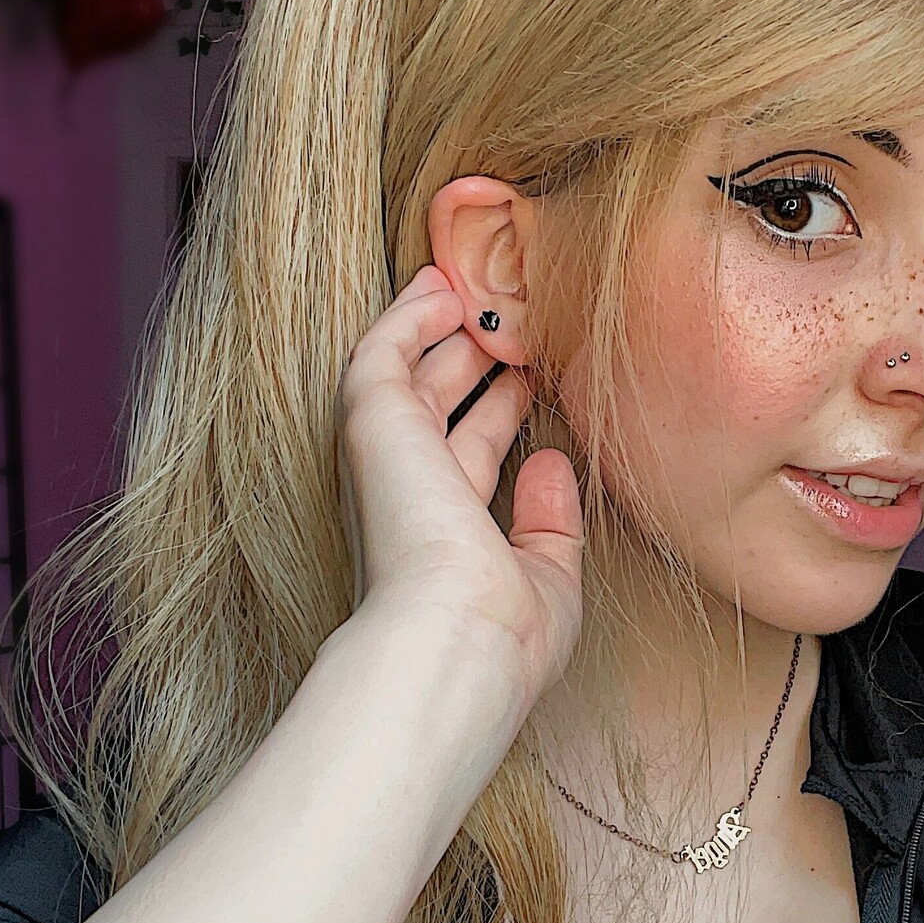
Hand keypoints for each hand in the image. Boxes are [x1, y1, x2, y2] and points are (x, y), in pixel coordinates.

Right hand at [333, 264, 583, 711]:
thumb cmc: (504, 631)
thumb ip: (550, 522)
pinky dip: (408, 316)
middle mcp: (409, 495)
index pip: (470, 454)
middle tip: (507, 317)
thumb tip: (549, 461)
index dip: (498, 411)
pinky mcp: (373, 422)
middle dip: (469, 361)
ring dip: (437, 328)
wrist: (456, 639)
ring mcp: (388, 457)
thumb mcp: (548, 576)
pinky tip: (441, 287)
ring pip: (407, 374)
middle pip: (438, 407)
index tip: (528, 377)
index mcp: (445, 534)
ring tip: (471, 283)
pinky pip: (383, 350)